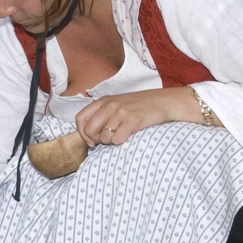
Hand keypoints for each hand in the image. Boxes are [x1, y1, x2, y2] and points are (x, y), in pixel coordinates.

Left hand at [76, 88, 195, 147]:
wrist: (163, 102)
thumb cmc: (138, 106)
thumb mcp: (116, 104)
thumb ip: (101, 114)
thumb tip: (88, 135)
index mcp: (103, 101)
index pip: (80, 119)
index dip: (82, 133)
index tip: (91, 141)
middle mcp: (110, 105)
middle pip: (90, 130)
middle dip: (96, 140)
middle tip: (108, 140)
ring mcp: (121, 112)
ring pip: (104, 137)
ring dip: (111, 141)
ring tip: (122, 134)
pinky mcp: (132, 120)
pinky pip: (117, 140)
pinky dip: (121, 142)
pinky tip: (129, 135)